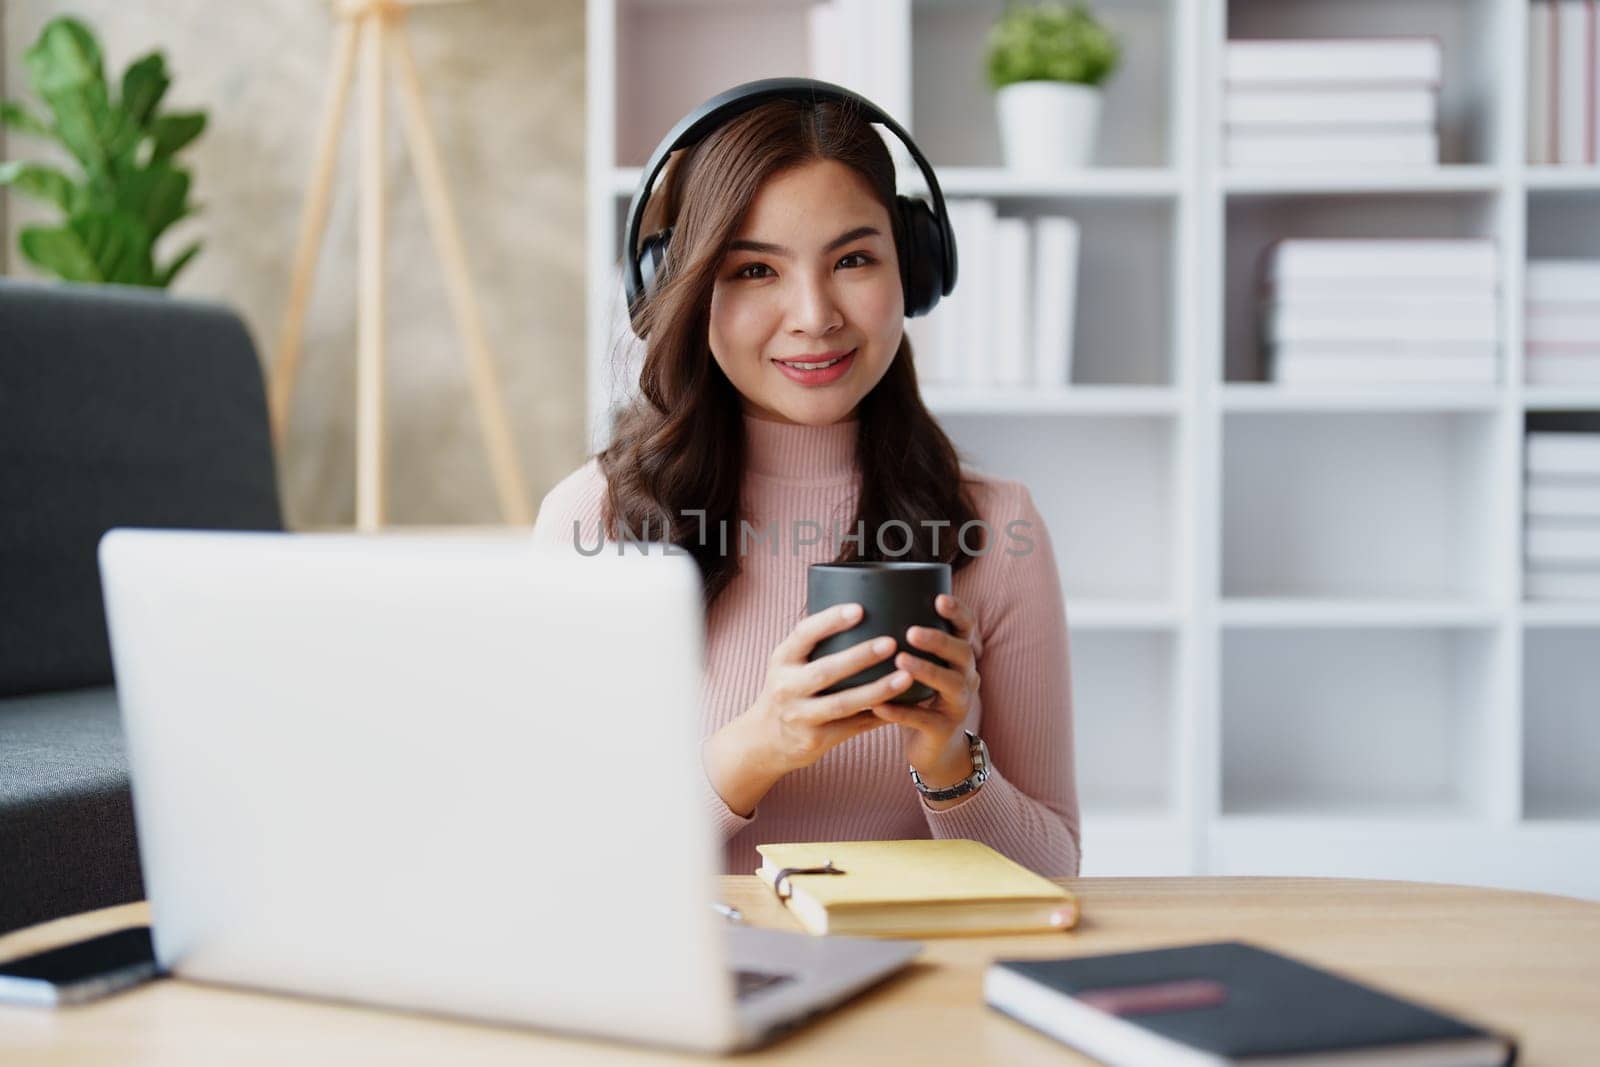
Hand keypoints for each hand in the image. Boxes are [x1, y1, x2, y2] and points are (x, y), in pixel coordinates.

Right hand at [703, 602, 913, 815]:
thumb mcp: (789, 662)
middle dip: (860, 656)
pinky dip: (880, 716)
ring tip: (906, 677)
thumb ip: (816, 642)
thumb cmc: (788, 688)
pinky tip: (904, 705)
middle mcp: (787, 687)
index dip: (830, 621)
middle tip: (892, 642)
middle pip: (825, 671)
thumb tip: (865, 607)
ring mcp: (800, 716)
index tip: (860, 608)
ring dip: (877, 690)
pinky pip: (853, 727)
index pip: (804, 635)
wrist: (764, 740)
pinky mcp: (815, 740)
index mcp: (782, 659)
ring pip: (843, 704)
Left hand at [871, 593, 979, 789]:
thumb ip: (908, 640)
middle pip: (962, 653)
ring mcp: (958, 705)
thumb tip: (869, 599)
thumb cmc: (920, 695)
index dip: (958, 612)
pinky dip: (902, 712)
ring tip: (900, 660)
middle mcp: (967, 677)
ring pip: (949, 685)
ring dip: (925, 671)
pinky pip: (924, 720)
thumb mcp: (922, 665)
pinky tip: (880, 705)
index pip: (968, 628)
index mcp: (960, 657)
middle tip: (912, 632)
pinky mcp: (944, 730)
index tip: (939, 598)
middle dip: (939, 640)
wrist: (934, 747)